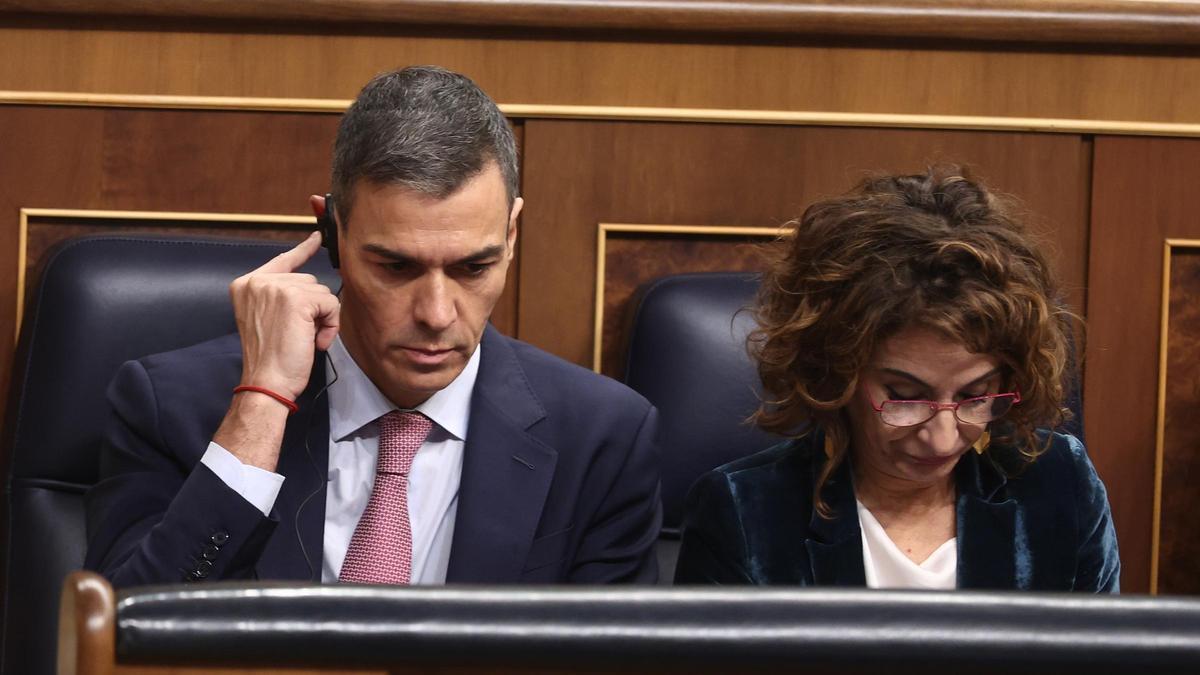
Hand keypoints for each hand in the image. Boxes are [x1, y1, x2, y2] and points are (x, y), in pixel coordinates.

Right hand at [229, 231, 339, 400]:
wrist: (266, 380)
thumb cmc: (270, 358)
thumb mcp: (267, 319)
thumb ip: (281, 297)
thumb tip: (312, 285)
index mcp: (246, 285)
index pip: (282, 260)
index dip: (303, 250)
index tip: (318, 237)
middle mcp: (258, 281)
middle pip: (309, 281)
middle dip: (314, 309)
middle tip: (301, 335)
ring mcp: (277, 287)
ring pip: (322, 292)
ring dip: (323, 318)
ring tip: (306, 339)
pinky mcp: (297, 298)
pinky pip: (330, 304)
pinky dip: (331, 324)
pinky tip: (314, 341)